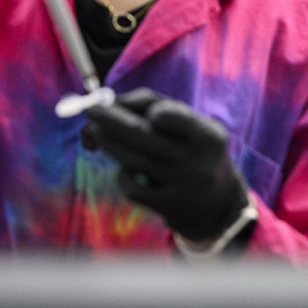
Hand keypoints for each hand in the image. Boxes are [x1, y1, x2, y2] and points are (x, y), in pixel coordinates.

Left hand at [82, 88, 250, 243]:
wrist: (217, 202)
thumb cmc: (194, 150)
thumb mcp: (192, 125)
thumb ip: (157, 107)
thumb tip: (111, 102)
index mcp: (208, 135)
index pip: (168, 115)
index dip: (146, 109)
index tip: (132, 107)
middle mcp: (196, 161)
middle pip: (142, 135)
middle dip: (110, 120)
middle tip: (90, 111)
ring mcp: (180, 185)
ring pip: (132, 160)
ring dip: (107, 143)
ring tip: (93, 131)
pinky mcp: (166, 205)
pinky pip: (132, 186)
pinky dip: (122, 174)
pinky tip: (123, 167)